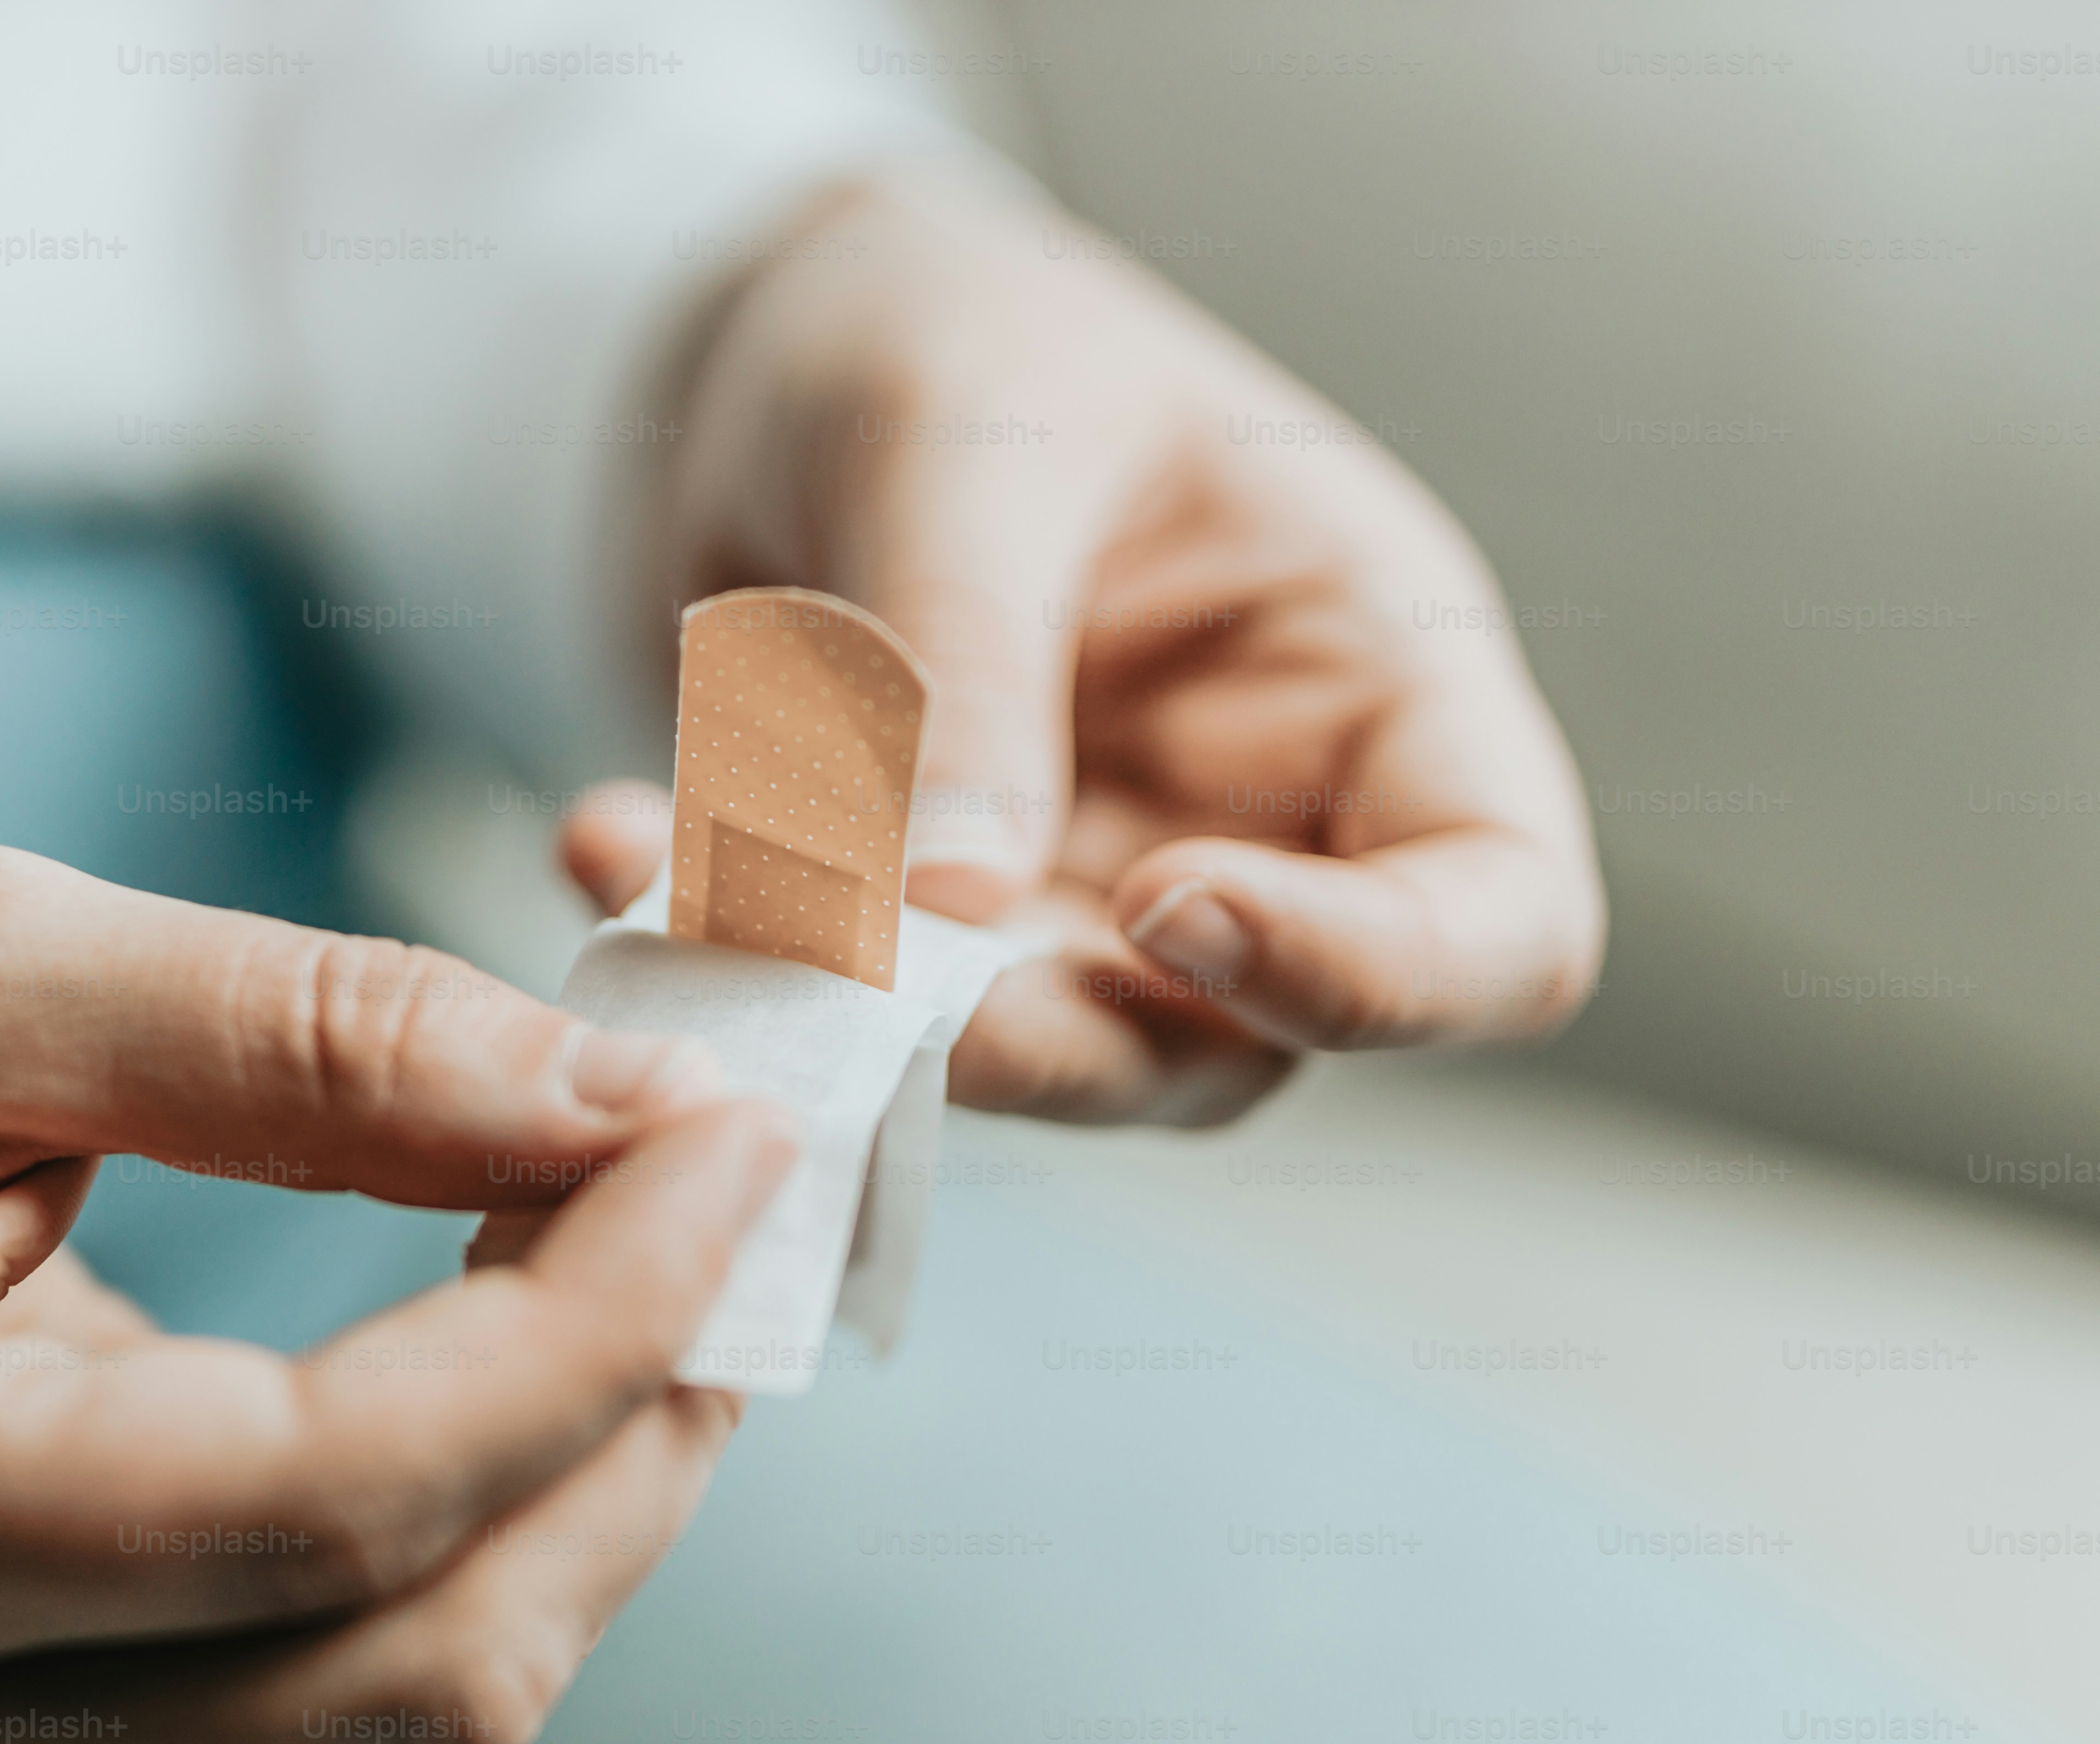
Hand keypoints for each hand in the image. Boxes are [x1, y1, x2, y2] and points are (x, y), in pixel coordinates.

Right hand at [0, 832, 792, 1743]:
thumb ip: (298, 1038)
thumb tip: (618, 1096)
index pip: (320, 1499)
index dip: (579, 1326)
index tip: (730, 1133)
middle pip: (404, 1664)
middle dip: (626, 1435)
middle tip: (731, 1196)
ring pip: (394, 1698)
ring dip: (577, 1489)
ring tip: (657, 1255)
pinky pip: (319, 1665)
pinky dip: (469, 1510)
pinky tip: (520, 1333)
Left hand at [567, 164, 1604, 1125]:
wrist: (761, 337)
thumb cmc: (942, 325)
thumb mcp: (964, 440)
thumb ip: (967, 667)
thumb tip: (953, 915)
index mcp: (1373, 676)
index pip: (1498, 920)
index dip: (1373, 974)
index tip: (1170, 907)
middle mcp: (1259, 823)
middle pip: (1237, 1046)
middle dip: (1044, 1042)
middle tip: (857, 984)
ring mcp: (1090, 899)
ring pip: (1028, 1061)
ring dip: (849, 1011)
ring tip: (673, 880)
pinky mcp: (922, 933)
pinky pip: (843, 1003)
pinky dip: (719, 950)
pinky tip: (601, 836)